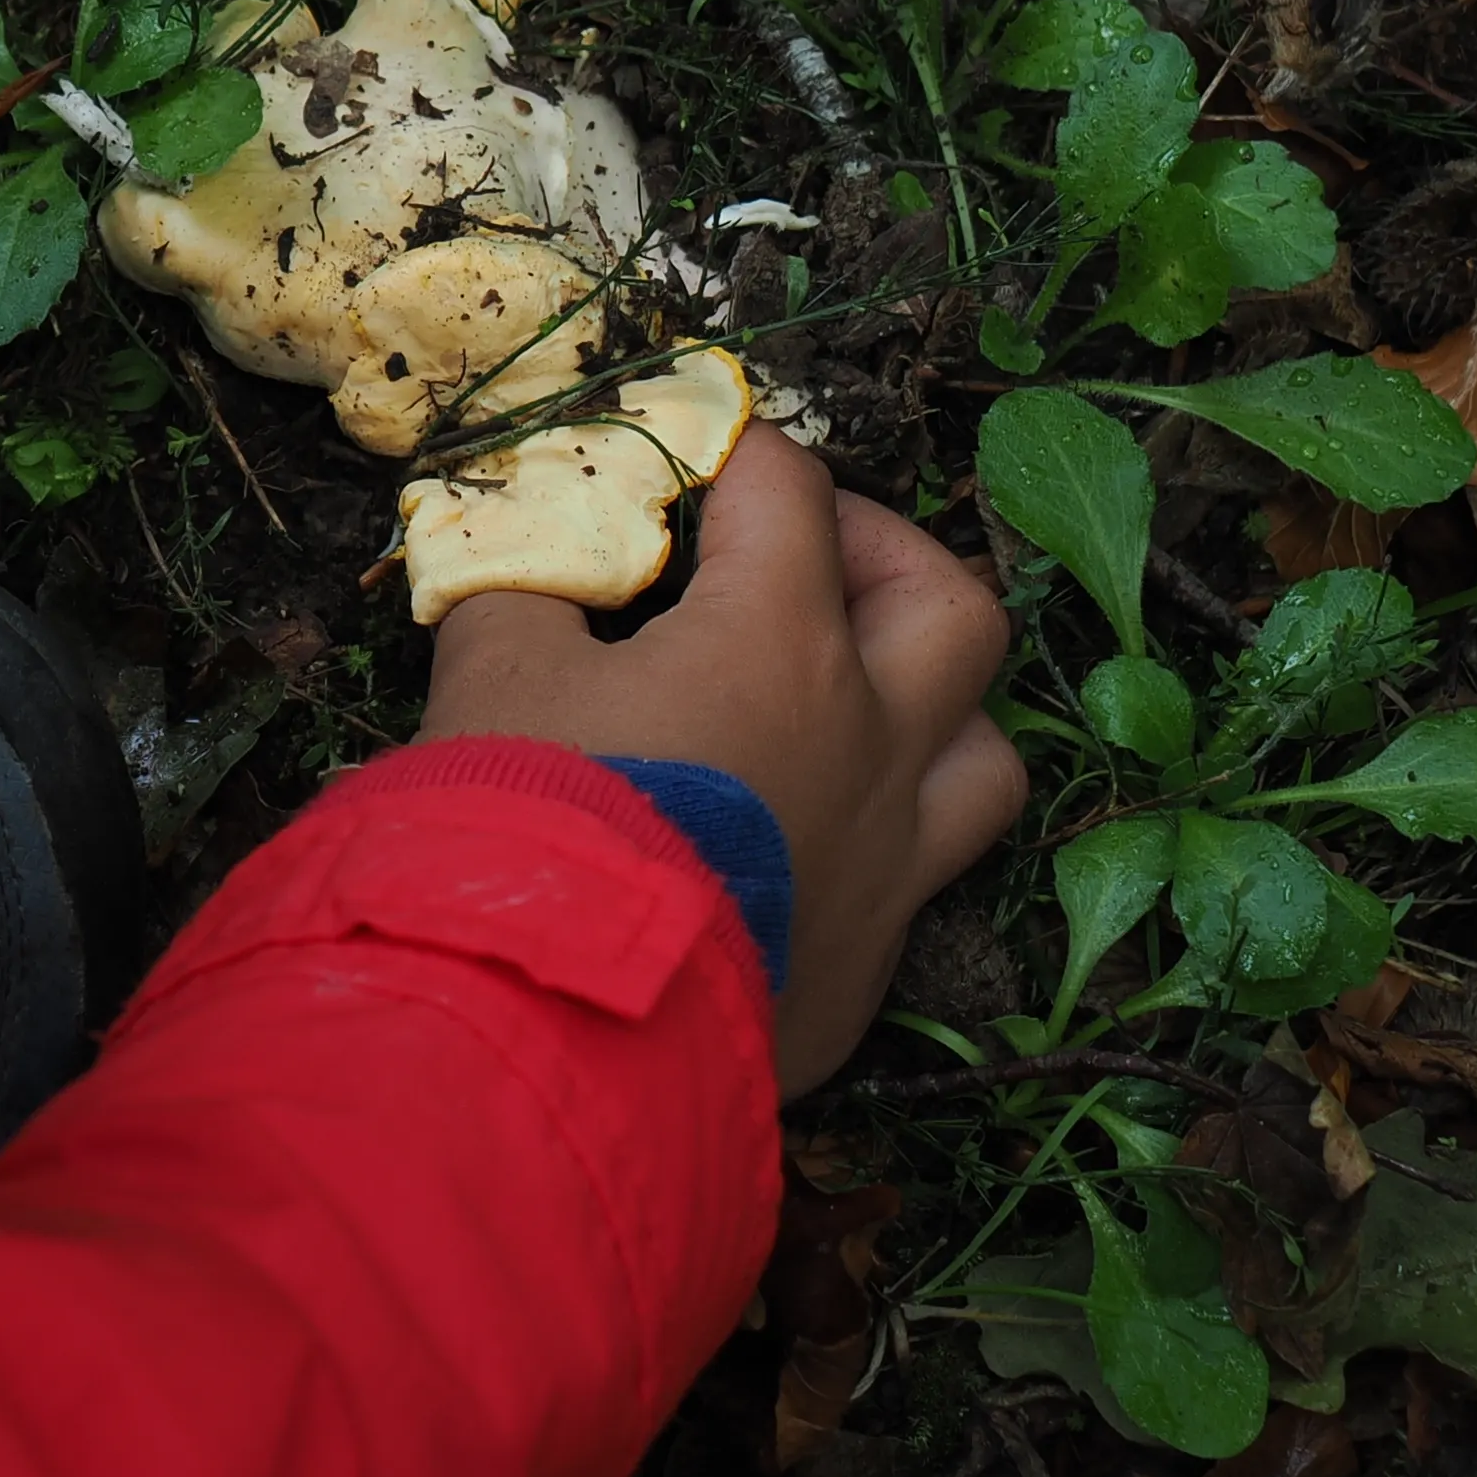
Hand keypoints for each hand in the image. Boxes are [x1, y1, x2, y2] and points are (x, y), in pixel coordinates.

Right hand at [420, 422, 1026, 1093]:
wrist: (555, 1023)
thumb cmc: (529, 820)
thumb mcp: (491, 668)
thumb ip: (530, 584)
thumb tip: (542, 552)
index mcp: (781, 640)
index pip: (790, 490)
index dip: (733, 453)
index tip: (683, 458)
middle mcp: (869, 738)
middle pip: (949, 603)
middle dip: (882, 554)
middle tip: (801, 558)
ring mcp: (889, 858)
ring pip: (985, 752)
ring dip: (929, 707)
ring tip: (849, 702)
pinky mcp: (871, 963)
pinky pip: (919, 876)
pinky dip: (875, 835)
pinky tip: (799, 839)